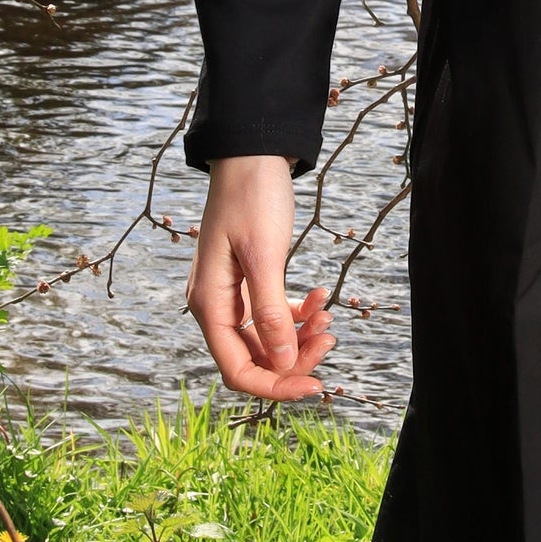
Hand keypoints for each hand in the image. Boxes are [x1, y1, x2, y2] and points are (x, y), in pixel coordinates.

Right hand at [185, 155, 335, 400]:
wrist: (251, 155)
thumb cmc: (251, 197)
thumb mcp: (264, 255)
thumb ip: (271, 311)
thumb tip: (283, 362)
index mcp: (210, 304)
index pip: (238, 369)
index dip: (275, 386)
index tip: (314, 386)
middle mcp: (216, 306)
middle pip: (256, 358)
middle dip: (295, 357)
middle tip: (330, 336)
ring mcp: (232, 295)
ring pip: (269, 339)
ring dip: (301, 335)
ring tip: (329, 315)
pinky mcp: (250, 282)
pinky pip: (275, 315)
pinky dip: (299, 314)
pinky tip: (321, 297)